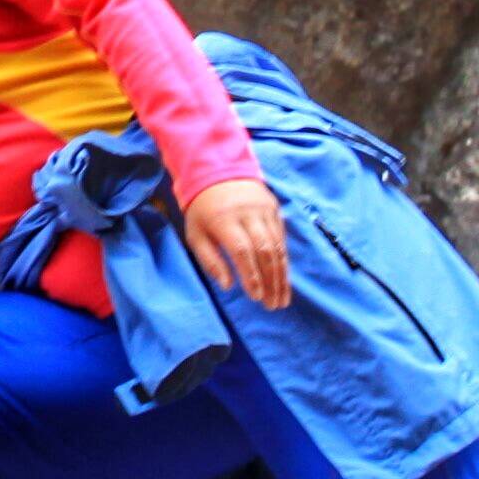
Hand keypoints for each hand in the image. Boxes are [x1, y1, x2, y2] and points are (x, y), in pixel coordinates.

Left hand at [183, 177, 292, 310]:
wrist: (218, 172)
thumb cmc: (202, 210)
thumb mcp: (195, 234)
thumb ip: (210, 260)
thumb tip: (228, 286)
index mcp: (224, 219)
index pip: (242, 250)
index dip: (251, 275)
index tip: (256, 298)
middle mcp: (248, 213)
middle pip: (265, 250)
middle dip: (271, 281)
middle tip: (273, 305)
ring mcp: (264, 210)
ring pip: (278, 246)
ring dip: (281, 275)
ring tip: (281, 299)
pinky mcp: (274, 209)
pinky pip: (281, 238)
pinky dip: (283, 260)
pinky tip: (282, 278)